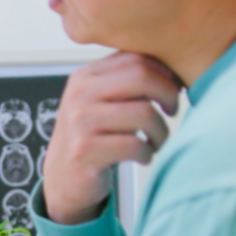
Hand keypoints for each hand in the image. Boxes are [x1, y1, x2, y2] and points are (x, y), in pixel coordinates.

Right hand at [42, 52, 181, 224]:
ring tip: (156, 141)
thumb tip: (173, 69)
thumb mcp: (101, 102)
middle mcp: (79, 94)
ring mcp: (80, 121)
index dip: (165, 72)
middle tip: (171, 111)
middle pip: (142, 77)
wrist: (62, 178)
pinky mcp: (85, 150)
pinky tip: (142, 156)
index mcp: (86, 76)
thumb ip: (126, 81)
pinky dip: (148, 153)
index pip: (135, 57)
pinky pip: (135, 145)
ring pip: (145, 113)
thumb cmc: (92, 139)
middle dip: (168, 94)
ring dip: (161, 131)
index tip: (172, 89)